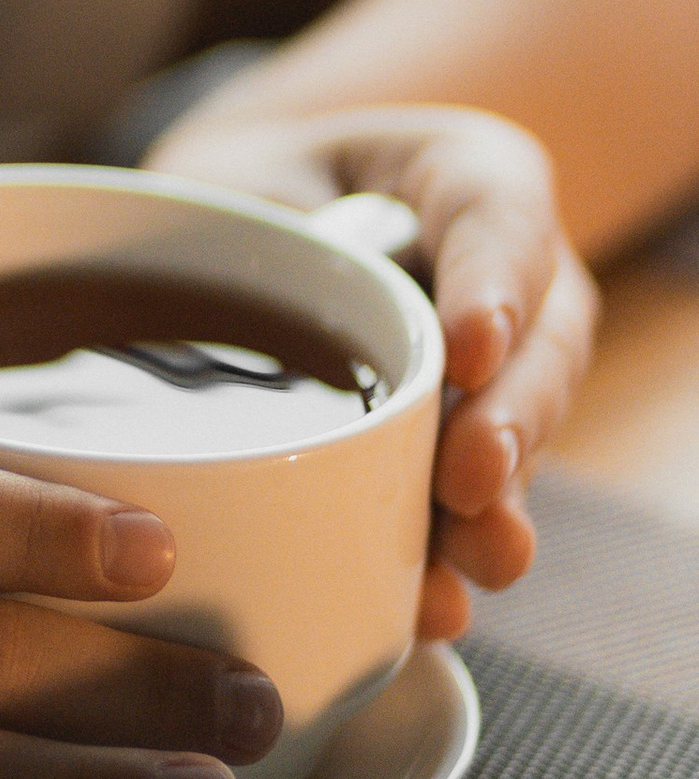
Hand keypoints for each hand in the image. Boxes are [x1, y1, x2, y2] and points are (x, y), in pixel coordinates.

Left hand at [143, 101, 597, 640]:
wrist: (239, 234)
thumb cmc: (246, 194)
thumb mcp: (241, 179)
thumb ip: (260, 232)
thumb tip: (244, 313)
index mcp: (463, 175)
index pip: (497, 215)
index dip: (494, 286)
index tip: (470, 351)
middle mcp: (509, 272)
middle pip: (539, 342)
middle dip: (510, 420)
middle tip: (470, 480)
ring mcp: (504, 362)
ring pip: (526, 427)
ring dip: (500, 501)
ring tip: (476, 557)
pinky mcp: (469, 441)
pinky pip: (478, 494)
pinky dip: (453, 549)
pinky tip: (433, 603)